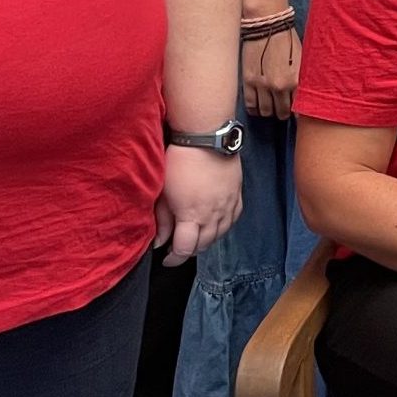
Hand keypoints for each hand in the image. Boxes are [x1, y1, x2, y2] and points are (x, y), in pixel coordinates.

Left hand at [154, 145, 242, 264]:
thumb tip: (159, 241)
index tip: (167, 257)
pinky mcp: (236, 197)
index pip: (185, 250)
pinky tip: (213, 224)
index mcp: (192, 216)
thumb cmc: (180, 162)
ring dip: (205, 240)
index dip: (174, 258)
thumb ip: (162, 220)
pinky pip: (231, 221)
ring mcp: (227, 207)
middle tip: (177, 246)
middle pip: (202, 246)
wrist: (206, 138)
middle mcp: (213, 216)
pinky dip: (222, 227)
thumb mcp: (163, 193)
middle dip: (188, 250)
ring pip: (219, 235)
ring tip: (194, 235)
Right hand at [242, 27, 300, 119]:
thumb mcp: (303, 60)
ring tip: (270, 106)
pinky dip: (254, 109)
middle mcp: (280, 86)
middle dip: (283, 113)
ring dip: (269, 111)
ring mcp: (262, 85)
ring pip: (265, 111)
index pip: (299, 108)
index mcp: (296, 81)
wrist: (268, 25)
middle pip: (281, 112)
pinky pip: (250, 104)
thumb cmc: (287, 39)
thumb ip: (302, 79)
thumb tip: (304, 95)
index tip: (297, 113)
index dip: (298, 112)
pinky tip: (258, 107)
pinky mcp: (248, 81)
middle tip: (283, 109)